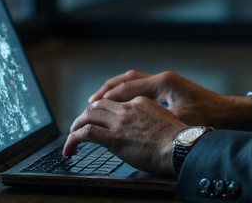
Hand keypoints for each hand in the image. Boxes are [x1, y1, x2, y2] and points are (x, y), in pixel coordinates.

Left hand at [62, 96, 186, 175]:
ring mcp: (120, 122)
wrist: (181, 147)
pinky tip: (70, 147)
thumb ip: (150, 121)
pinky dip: (73, 139)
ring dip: (76, 125)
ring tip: (71, 136)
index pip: (115, 103)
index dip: (103, 111)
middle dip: (86, 114)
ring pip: (88, 115)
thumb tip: (144, 132)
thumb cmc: (178, 141)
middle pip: (98, 105)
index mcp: (141, 103)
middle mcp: (128, 109)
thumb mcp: (164, 121)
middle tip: (79, 125)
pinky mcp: (114, 138)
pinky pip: (86, 133)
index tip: (99, 119)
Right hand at [88, 70, 251, 130]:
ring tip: (99, 101)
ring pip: (133, 81)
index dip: (106, 99)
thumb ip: (157, 122)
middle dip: (106, 91)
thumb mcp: (181, 121)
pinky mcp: (170, 90)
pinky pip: (141, 87)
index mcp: (163, 83)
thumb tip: (133, 127)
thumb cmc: (210, 118)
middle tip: (89, 103)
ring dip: (116, 90)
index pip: (126, 88)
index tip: (90, 107)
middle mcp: (163, 79)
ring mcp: (166, 83)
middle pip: (126, 80)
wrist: (232, 115)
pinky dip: (127, 93)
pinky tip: (122, 104)